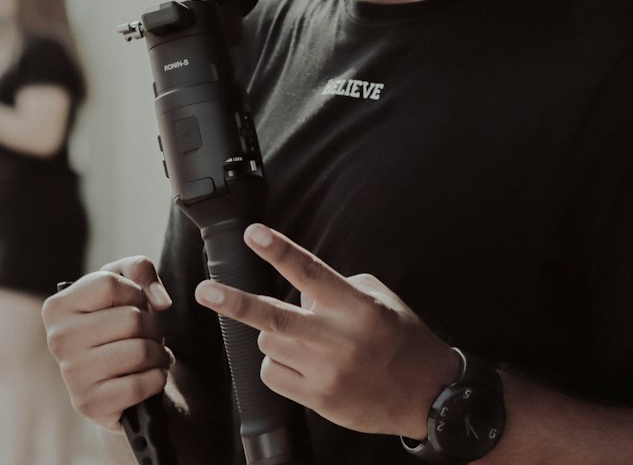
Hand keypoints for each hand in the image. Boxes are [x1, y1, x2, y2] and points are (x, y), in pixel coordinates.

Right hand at [43, 256, 173, 431]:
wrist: (112, 377)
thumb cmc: (116, 322)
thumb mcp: (123, 283)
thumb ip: (139, 268)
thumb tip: (161, 300)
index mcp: (57, 308)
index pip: (110, 285)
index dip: (136, 293)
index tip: (135, 305)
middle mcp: (57, 340)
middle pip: (131, 319)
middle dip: (154, 326)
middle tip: (149, 335)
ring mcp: (71, 374)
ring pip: (140, 352)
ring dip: (159, 354)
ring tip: (154, 355)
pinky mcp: (89, 404)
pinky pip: (140, 385)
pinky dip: (157, 379)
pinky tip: (151, 376)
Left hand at [197, 224, 460, 439]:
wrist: (428, 395)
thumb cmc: (404, 341)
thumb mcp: (380, 301)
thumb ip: (338, 288)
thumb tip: (299, 288)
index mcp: (355, 306)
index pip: (309, 272)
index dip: (279, 251)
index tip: (253, 234)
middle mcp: (338, 338)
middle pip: (273, 317)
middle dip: (235, 302)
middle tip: (205, 291)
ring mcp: (325, 371)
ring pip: (269, 344)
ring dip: (275, 336)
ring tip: (304, 340)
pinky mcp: (318, 398)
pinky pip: (273, 374)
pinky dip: (279, 365)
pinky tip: (304, 365)